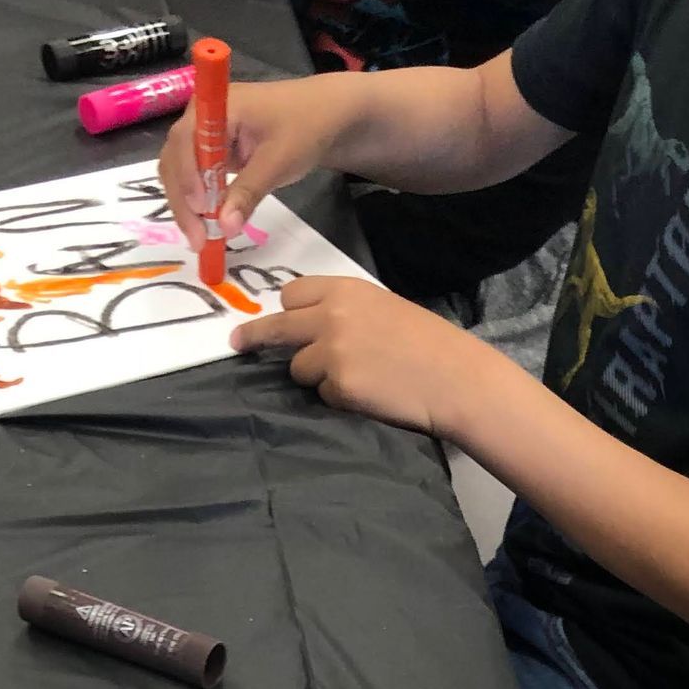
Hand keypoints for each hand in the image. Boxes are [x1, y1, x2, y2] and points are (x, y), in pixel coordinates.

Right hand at [159, 77, 346, 248]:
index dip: (187, 175)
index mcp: (215, 105)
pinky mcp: (213, 150)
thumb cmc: (304, 127)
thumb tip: (224, 227)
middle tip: (198, 239)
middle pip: (175, 158)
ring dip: (186, 205)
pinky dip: (198, 202)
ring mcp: (205, 133)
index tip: (201, 208)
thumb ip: (249, 192)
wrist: (324, 116)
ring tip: (201, 238)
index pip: (185, 140)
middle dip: (183, 200)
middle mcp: (201, 116)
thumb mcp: (278, 160)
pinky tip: (206, 225)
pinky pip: (195, 177)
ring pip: (180, 171)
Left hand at [230, 278, 492, 440]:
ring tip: (356, 378)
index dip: (286, 311)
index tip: (272, 320)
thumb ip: (343, 311)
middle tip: (236, 344)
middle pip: (277, 327)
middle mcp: (330, 315)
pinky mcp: (337, 386)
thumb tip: (308, 324)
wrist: (452, 377)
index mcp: (344, 290)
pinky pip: (322, 394)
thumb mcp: (382, 309)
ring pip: (297, 368)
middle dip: (254, 337)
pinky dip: (338, 397)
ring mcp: (331, 351)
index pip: (292, 294)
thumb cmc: (426, 343)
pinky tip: (368, 393)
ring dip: (315, 376)